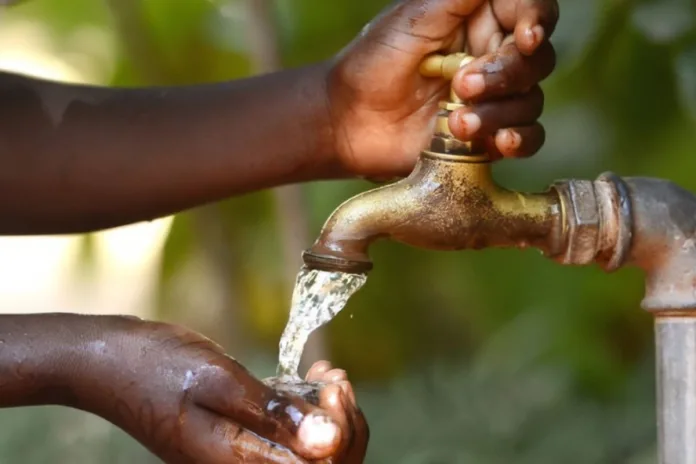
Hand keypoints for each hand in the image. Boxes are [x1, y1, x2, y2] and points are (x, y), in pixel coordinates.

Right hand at [68, 316, 359, 462]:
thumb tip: (329, 442)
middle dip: (343, 424)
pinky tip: (310, 379)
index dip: (343, 431)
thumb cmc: (158, 367)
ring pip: (308, 453)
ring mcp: (240, 457)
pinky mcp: (238, 440)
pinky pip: (286, 437)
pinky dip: (307, 411)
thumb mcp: (219, 382)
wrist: (110, 363)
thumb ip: (273, 415)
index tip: (333, 385)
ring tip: (326, 374)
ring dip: (329, 416)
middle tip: (335, 378)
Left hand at [326, 0, 558, 178]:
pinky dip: (520, 139)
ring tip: (459, 122)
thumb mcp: (413, 19)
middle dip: (505, 73)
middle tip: (462, 85)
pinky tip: (500, 141)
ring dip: (500, 112)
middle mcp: (491, 57)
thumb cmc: (372, 62)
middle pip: (535, 59)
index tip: (526, 36)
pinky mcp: (485, 137)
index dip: (537, 18)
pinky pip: (526, 138)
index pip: (529, 9)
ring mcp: (491, 99)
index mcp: (479, 19)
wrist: (348, 120)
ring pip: (530, 100)